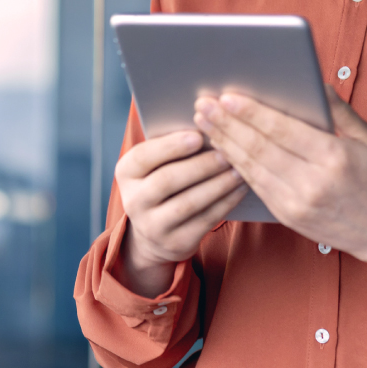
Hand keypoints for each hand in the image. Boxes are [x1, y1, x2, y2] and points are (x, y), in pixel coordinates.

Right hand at [113, 129, 248, 297]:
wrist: (155, 232)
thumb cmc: (162, 182)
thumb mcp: (156, 165)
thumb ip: (172, 146)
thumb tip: (208, 124)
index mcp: (126, 172)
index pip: (143, 156)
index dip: (171, 146)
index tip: (198, 135)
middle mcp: (133, 201)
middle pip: (167, 180)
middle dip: (200, 165)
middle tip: (227, 152)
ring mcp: (152, 226)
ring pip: (188, 203)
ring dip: (218, 184)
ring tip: (239, 169)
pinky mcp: (175, 243)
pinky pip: (205, 221)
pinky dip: (226, 202)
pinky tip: (240, 188)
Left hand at [195, 89, 366, 304]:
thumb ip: (340, 112)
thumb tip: (316, 84)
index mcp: (335, 157)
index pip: (282, 130)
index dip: (251, 112)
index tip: (228, 96)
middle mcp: (313, 182)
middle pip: (259, 147)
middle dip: (227, 123)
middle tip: (203, 103)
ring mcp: (297, 202)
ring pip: (250, 167)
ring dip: (224, 142)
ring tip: (204, 122)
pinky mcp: (287, 216)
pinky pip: (254, 185)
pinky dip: (234, 165)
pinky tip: (222, 148)